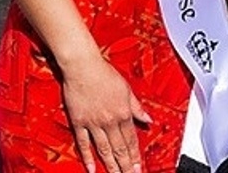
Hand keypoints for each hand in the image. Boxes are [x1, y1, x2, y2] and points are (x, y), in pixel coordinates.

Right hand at [60, 53, 149, 172]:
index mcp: (123, 112)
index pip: (132, 140)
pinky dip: (88, 157)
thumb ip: (137, 107)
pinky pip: (84, 143)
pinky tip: (92, 168)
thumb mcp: (126, 88)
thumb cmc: (103, 72)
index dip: (136, 156)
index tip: (139, 167)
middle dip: (126, 166)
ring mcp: (93, 123)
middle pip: (120, 149)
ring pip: (104, 149)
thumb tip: (148, 118)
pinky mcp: (79, 121)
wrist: (82, 65)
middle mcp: (109, 120)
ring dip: (111, 165)